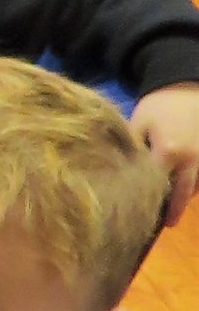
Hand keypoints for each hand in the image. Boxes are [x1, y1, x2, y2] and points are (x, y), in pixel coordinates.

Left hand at [131, 82, 198, 224]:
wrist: (188, 87)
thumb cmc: (159, 105)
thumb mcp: (138, 124)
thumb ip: (131, 150)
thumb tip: (119, 172)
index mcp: (170, 153)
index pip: (157, 186)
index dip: (147, 201)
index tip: (138, 216)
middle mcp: (193, 161)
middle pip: (183, 194)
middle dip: (173, 210)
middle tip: (162, 224)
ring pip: (196, 188)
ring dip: (184, 198)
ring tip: (167, 209)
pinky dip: (193, 185)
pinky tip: (180, 190)